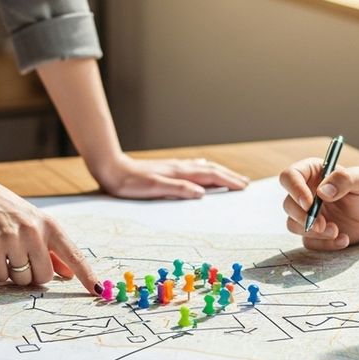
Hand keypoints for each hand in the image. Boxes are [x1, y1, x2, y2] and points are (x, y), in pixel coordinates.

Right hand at [0, 173, 98, 293]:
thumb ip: (53, 250)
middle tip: (23, 260)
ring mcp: (12, 238)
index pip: (73, 255)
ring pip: (22, 279)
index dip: (87, 275)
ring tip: (7, 252)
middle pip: (44, 276)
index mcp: (50, 225)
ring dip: (15, 274)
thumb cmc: (9, 212)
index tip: (98, 290)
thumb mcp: (35, 224)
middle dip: (34, 275)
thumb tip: (69, 274)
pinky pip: (1, 277)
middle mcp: (34, 231)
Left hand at [90, 153, 249, 199]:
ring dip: (220, 172)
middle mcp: (180, 167)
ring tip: (232, 178)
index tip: (244, 187)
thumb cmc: (130, 183)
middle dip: (230, 176)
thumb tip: (201, 193)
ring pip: (204, 168)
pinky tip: (203, 171)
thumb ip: (178, 189)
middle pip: (211, 169)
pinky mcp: (168, 169)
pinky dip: (205, 170)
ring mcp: (174, 167)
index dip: (229, 181)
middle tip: (246, 183)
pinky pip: (194, 168)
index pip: (211, 175)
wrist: (112, 169)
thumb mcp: (153, 188)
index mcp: (180, 172)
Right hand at [278, 159, 358, 249]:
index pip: (289, 176)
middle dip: (303, 217)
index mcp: (311, 173)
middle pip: (288, 204)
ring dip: (314, 232)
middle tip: (322, 224)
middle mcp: (304, 193)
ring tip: (337, 231)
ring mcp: (306, 214)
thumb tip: (323, 191)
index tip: (308, 204)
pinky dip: (325, 244)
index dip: (294, 189)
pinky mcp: (312, 233)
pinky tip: (343, 239)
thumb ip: (344, 179)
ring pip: (293, 225)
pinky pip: (309, 242)